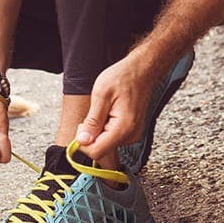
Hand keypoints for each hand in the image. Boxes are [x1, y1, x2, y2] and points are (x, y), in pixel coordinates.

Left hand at [75, 51, 161, 166]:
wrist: (141, 71)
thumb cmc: (123, 77)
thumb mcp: (101, 95)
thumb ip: (92, 121)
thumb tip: (82, 141)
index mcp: (123, 128)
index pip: (96, 151)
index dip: (83, 142)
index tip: (82, 125)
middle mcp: (130, 136)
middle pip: (100, 149)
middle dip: (91, 134)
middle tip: (94, 112)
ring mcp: (132, 135)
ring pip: (105, 143)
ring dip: (98, 130)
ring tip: (104, 110)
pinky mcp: (131, 133)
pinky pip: (112, 138)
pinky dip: (105, 127)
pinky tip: (110, 113)